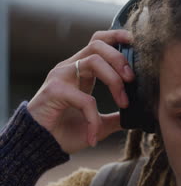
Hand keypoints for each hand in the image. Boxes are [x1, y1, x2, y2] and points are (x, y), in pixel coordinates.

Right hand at [27, 30, 133, 153]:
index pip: (98, 42)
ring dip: (114, 80)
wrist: (39, 148)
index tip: (134, 42)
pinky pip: (83, 98)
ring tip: (124, 102)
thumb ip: (116, 117)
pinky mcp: (54, 92)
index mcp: (81, 71)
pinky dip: (93, 118)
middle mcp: (70, 69)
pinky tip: (94, 135)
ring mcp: (60, 77)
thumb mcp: (98, 124)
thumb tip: (137, 117)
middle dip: (120, 59)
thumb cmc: (64, 133)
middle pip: (98, 45)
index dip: (115, 37)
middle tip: (132, 79)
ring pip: (93, 61)